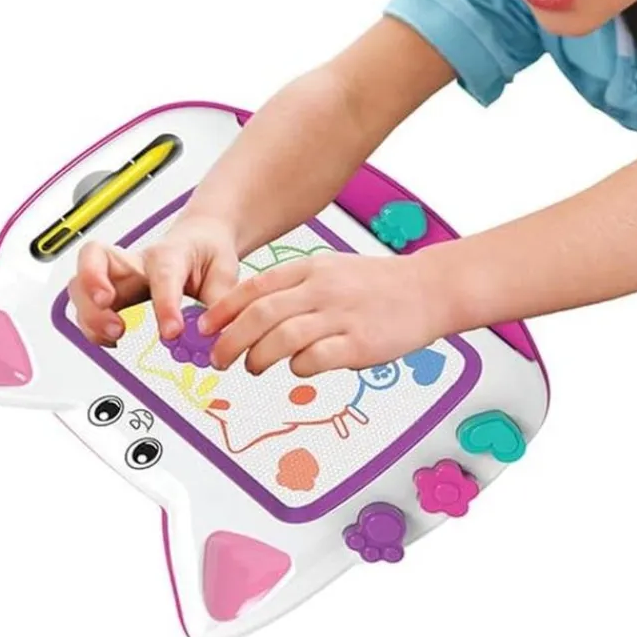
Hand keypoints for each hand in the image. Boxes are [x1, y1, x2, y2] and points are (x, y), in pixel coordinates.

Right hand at [68, 214, 240, 345]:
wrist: (200, 237)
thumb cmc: (208, 251)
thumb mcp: (225, 272)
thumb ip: (220, 303)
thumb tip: (216, 335)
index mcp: (170, 253)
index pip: (162, 275)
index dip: (165, 305)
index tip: (172, 332)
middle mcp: (136, 260)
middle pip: (95, 259)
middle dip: (93, 286)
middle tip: (115, 320)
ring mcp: (118, 274)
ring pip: (80, 282)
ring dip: (87, 312)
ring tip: (114, 334)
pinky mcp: (110, 289)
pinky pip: (85, 304)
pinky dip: (89, 325)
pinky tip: (110, 339)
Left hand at [197, 251, 450, 376]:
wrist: (430, 289)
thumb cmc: (381, 284)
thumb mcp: (333, 269)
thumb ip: (296, 287)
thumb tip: (253, 311)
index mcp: (313, 268)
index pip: (254, 288)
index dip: (223, 311)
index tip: (207, 329)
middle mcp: (323, 289)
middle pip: (260, 315)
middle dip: (230, 341)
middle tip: (218, 359)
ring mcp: (342, 316)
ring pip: (282, 338)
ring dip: (258, 358)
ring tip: (253, 368)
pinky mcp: (360, 344)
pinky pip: (316, 359)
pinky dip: (298, 367)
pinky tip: (299, 368)